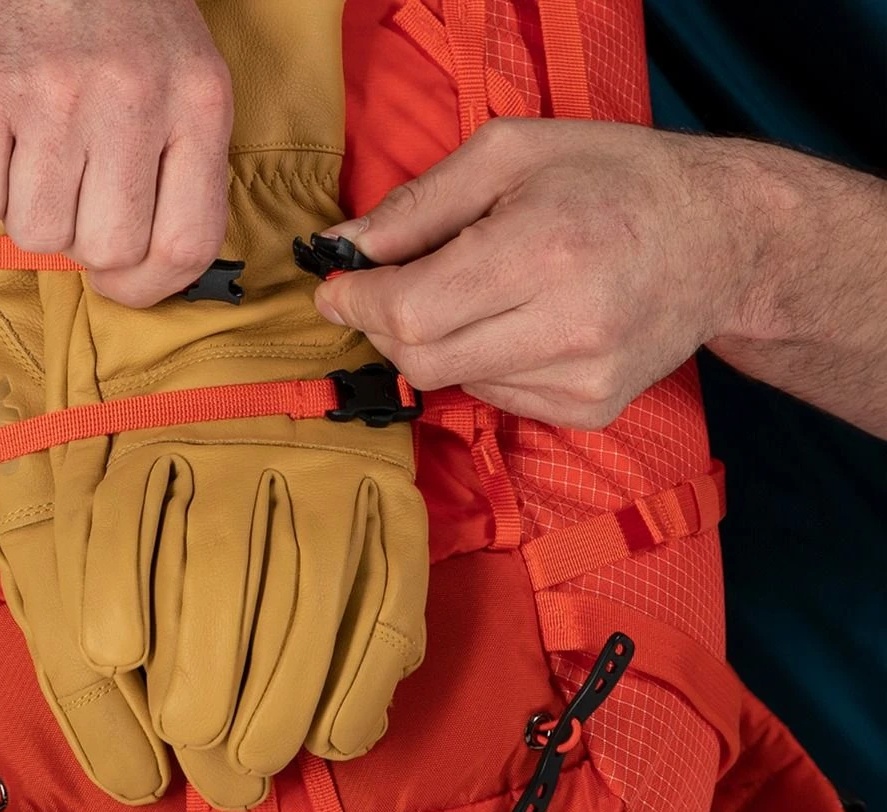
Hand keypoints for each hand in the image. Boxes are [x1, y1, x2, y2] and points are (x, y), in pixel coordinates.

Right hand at [0, 0, 232, 306]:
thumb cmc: (112, 8)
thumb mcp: (178, 73)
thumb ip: (177, 164)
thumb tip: (145, 269)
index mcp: (197, 100)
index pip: (186, 245)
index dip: (151, 288)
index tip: (125, 282)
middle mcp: (131, 98)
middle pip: (107, 250)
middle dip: (84, 244)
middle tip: (72, 197)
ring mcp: (52, 92)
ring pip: (39, 234)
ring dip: (28, 213)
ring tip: (32, 155)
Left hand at [314, 118, 765, 429]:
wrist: (722, 241)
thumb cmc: (616, 179)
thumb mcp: (514, 154)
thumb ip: (420, 204)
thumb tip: (345, 247)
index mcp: (542, 253)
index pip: (409, 312)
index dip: (356, 303)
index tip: (337, 287)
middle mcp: (565, 330)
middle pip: (420, 360)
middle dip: (386, 327)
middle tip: (388, 289)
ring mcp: (581, 382)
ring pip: (454, 382)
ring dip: (438, 341)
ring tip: (479, 290)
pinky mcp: (589, 410)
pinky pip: (496, 397)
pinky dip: (482, 361)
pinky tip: (519, 322)